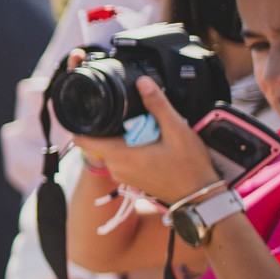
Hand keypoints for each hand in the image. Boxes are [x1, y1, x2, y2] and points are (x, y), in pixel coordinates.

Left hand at [74, 76, 221, 205]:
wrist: (199, 196)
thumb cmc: (189, 166)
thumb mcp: (177, 130)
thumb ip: (157, 105)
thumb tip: (142, 82)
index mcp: (119, 155)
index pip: (83, 140)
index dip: (81, 123)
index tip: (86, 110)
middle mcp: (115, 167)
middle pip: (100, 139)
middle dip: (111, 126)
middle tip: (135, 117)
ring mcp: (121, 175)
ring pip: (112, 148)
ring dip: (124, 137)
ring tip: (148, 130)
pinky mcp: (130, 178)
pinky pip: (122, 158)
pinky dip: (130, 147)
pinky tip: (150, 142)